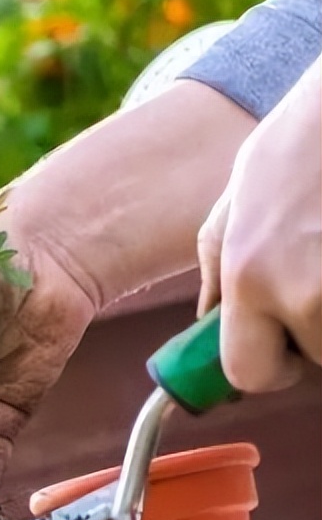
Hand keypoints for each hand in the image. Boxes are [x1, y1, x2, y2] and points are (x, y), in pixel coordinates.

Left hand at [197, 61, 320, 391]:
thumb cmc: (302, 144)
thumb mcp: (235, 205)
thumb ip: (220, 276)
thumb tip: (208, 332)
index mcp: (251, 276)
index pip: (249, 374)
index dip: (267, 366)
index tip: (281, 348)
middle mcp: (307, 292)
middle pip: (313, 361)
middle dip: (313, 335)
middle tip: (316, 275)